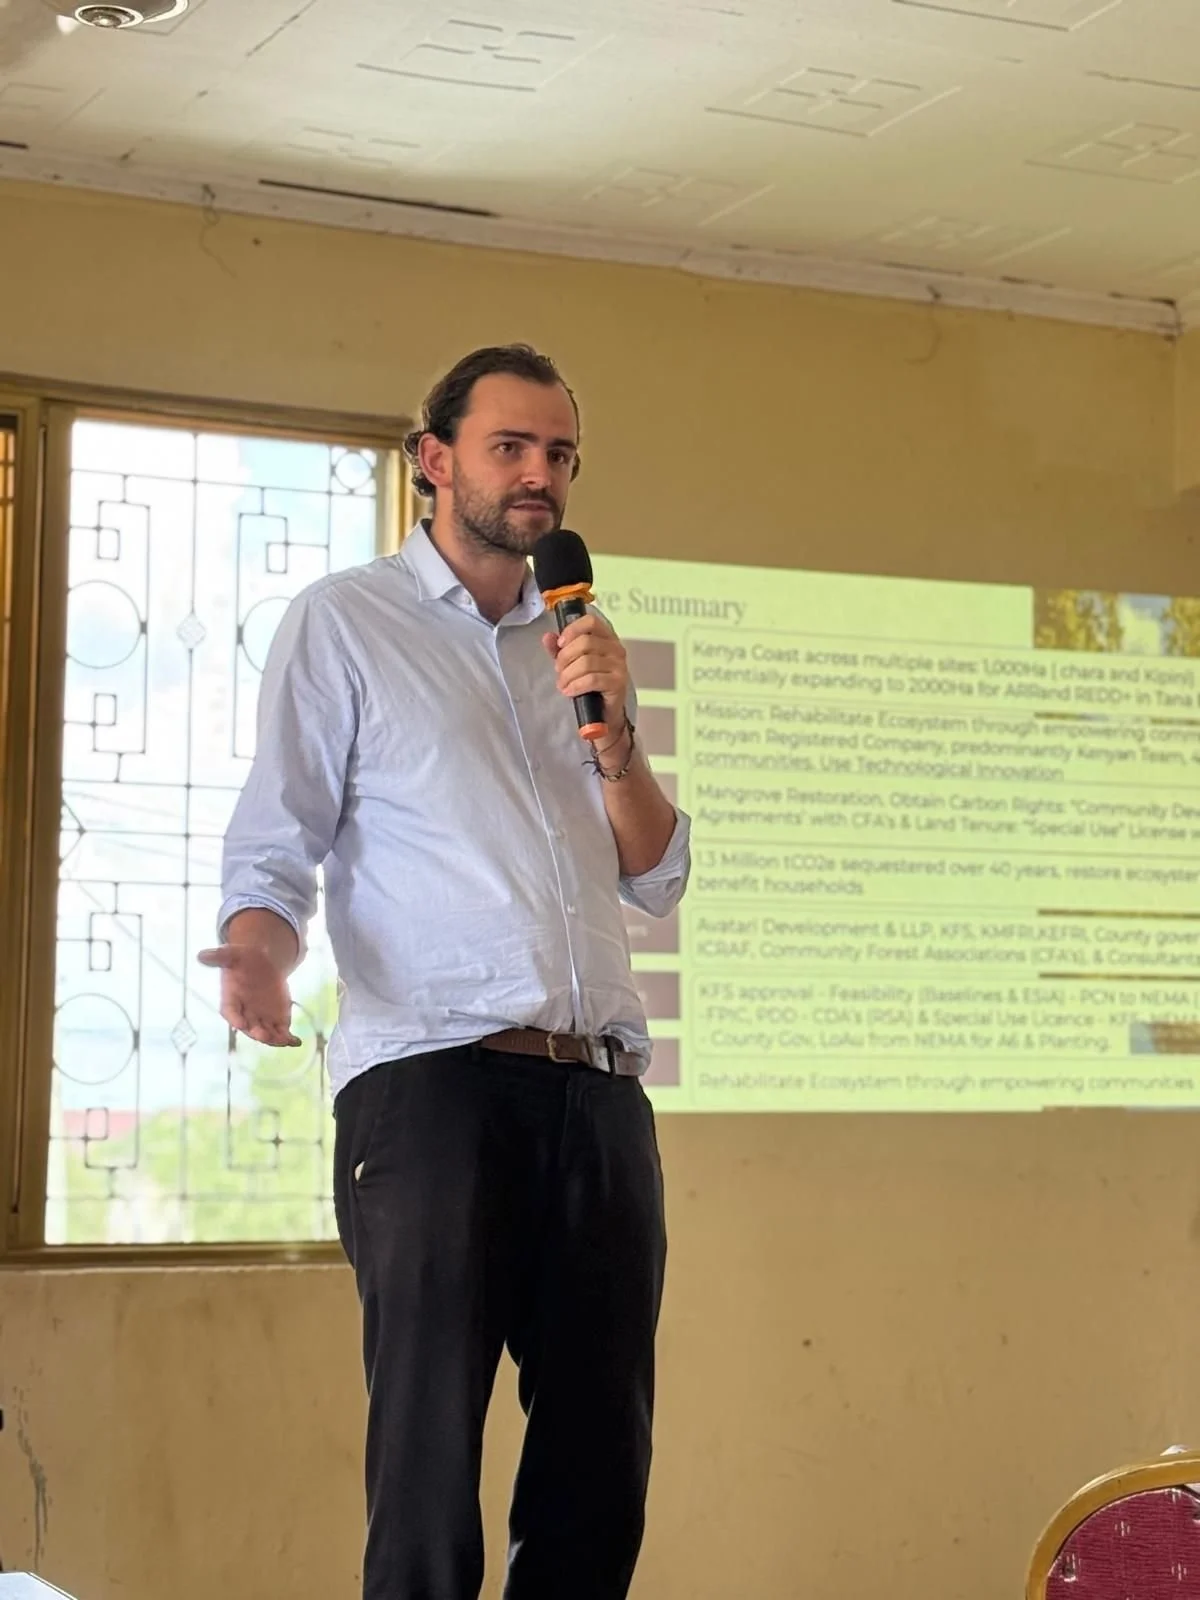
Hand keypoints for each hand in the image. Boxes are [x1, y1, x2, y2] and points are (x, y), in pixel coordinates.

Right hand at [196, 943, 300, 1046]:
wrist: (261, 963)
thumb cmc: (243, 958)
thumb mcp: (233, 953)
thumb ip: (220, 956)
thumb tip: (201, 955)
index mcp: (231, 999)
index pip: (230, 1012)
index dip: (235, 1019)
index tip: (240, 1024)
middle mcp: (245, 1013)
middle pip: (249, 1028)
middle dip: (257, 1033)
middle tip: (264, 1036)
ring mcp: (261, 1018)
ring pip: (267, 1033)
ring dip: (274, 1039)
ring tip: (284, 1041)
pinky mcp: (277, 1019)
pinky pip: (282, 1032)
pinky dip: (288, 1039)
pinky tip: (296, 1042)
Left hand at [542, 612, 628, 738]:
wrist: (603, 712)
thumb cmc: (589, 684)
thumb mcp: (571, 663)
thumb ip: (559, 649)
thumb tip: (547, 637)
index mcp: (606, 638)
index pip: (591, 622)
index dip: (572, 630)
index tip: (560, 644)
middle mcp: (616, 648)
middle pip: (585, 642)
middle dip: (565, 657)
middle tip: (558, 670)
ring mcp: (619, 666)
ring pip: (587, 662)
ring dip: (568, 674)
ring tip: (563, 684)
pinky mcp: (618, 683)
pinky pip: (592, 679)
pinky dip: (576, 685)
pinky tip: (569, 691)